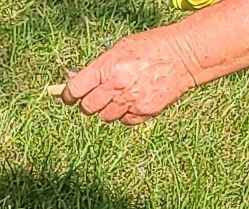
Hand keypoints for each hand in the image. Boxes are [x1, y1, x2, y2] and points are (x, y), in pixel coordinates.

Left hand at [61, 27, 196, 124]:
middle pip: (88, 108)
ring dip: (108, 109)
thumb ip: (96, 66)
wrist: (182, 57)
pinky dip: (125, 114)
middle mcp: (116, 87)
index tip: (67, 97)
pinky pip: (124, 121)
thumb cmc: (150, 48)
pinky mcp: (141, 113)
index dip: (68, 95)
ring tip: (121, 95)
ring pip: (105, 117)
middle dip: (89, 103)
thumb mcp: (119, 49)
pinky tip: (134, 100)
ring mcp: (129, 103)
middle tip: (97, 95)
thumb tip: (72, 78)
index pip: (76, 90)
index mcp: (107, 68)